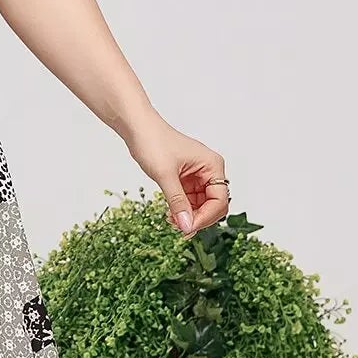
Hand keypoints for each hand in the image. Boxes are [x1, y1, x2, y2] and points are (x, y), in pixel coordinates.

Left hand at [124, 117, 229, 236]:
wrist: (138, 128)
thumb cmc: (154, 142)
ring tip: (171, 220)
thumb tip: (187, 226)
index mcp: (212, 166)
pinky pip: (190, 200)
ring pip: (201, 205)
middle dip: (197, 218)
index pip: (219, 200)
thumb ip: (177, 202)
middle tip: (179, 228)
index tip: (187, 228)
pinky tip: (170, 214)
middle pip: (213, 205)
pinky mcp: (186, 179)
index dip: (205, 217)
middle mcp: (209, 171)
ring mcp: (198, 175)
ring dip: (189, 216)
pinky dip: (182, 209)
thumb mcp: (165, 175)